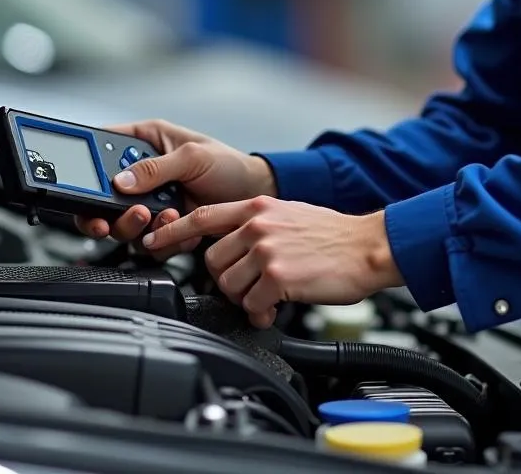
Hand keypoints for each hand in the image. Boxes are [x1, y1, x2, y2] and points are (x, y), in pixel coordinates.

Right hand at [74, 119, 276, 260]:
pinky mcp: (163, 227)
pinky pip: (148, 241)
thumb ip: (156, 167)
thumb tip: (121, 180)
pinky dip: (163, 239)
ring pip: (122, 224)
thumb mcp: (193, 155)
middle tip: (129, 214)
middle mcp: (142, 173)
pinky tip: (181, 226)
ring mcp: (150, 201)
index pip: (100, 148)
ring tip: (165, 216)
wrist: (254, 196)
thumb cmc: (229, 164)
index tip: (84, 186)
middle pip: (102, 196)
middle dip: (109, 211)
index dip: (86, 166)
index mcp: (145, 142)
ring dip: (139, 226)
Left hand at [141, 197, 403, 327]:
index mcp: (257, 207)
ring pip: (228, 285)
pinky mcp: (278, 276)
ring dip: (244, 299)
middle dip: (225, 280)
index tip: (153, 241)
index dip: (173, 230)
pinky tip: (276, 307)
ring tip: (266, 298)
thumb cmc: (332, 236)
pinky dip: (261, 312)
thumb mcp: (287, 215)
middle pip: (211, 260)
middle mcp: (257, 225)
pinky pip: (251, 304)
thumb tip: (232, 250)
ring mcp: (267, 250)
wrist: (367, 246)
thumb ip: (256, 226)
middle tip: (248, 287)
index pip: (202, 216)